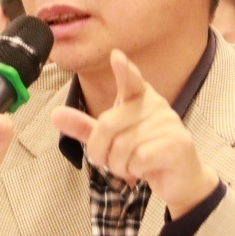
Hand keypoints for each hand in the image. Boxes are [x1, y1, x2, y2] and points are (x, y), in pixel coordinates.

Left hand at [51, 49, 219, 217]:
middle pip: (108, 125)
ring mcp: (169, 124)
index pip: (131, 81)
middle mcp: (155, 106)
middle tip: (110, 162)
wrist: (180, 180)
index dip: (124, 70)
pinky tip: (145, 171)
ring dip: (119, 166)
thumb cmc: (143, 153)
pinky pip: (139, 159)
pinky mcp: (177, 144)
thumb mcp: (110, 140)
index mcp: (139, 99)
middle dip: (100, 151)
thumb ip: (85, 128)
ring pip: (122, 147)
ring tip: (130, 167)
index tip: (116, 56)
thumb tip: (54, 114)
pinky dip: (134, 171)